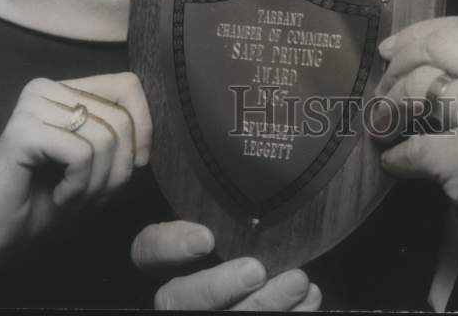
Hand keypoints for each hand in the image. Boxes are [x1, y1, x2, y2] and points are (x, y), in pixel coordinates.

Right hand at [0, 72, 151, 298]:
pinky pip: (81, 155)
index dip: (143, 124)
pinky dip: (78, 188)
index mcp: (66, 88)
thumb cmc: (48, 196)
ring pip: (104, 138)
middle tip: (96, 195)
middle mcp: (46, 88)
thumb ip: (120, 130)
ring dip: (98, 183)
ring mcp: (31, 106)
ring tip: (74, 197)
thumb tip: (158, 121)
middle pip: (120, 117)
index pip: (128, 84)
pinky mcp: (21, 131)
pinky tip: (57, 197)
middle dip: (119, 168)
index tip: (138, 162)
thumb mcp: (96, 158)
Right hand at [131, 220, 321, 309]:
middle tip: (256, 269)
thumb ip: (228, 201)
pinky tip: (311, 298)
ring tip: (299, 281)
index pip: (146, 251)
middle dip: (215, 287)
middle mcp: (179, 292)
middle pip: (174, 298)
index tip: (206, 237)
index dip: (170, 246)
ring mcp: (205, 313)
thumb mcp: (234, 212)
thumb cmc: (253, 228)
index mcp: (170, 259)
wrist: (269, 269)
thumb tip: (256, 157)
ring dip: (264, 304)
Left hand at [374, 16, 457, 313]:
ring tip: (383, 126)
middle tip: (384, 88)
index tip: (396, 49)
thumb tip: (429, 58)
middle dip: (401, 63)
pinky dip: (396, 155)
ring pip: (421, 86)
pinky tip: (396, 162)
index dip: (425, 33)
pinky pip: (413, 145)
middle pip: (441, 45)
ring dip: (390, 107)